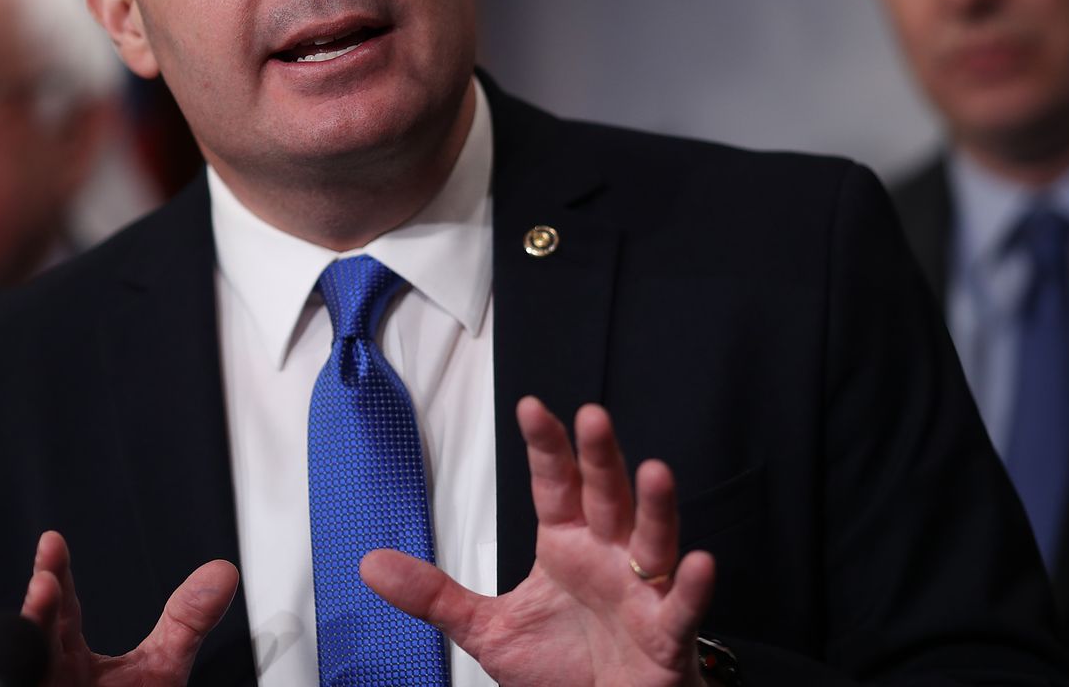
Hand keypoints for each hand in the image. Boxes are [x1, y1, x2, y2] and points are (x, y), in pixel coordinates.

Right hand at [20, 530, 239, 686]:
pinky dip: (15, 678)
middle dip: (38, 612)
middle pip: (35, 640)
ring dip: (25, 648)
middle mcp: (49, 678)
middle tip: (44, 584)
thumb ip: (186, 620)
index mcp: (69, 658)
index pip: (60, 610)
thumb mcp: (161, 668)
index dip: (54, 574)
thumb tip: (224, 572)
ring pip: (24, 672)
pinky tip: (15, 669)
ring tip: (36, 611)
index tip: (53, 541)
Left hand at [362, 397, 714, 686]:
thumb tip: (370, 564)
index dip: (547, 447)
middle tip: (592, 417)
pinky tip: (699, 564)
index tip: (531, 406)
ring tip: (656, 471)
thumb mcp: (487, 630)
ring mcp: (643, 593)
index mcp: (568, 545)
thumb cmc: (564, 667)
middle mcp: (610, 558)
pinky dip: (693, 587)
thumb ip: (434, 595)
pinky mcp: (667, 636)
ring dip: (657, 507)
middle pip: (608, 496)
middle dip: (601, 457)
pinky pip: (682, 609)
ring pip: (653, 541)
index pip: (557, 485)